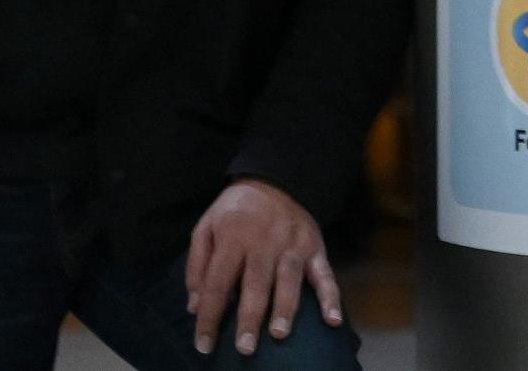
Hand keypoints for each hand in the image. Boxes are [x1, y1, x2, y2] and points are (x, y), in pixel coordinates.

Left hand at [187, 179, 342, 356]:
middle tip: (245, 348)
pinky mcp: (315, 246)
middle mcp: (264, 241)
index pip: (217, 283)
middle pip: (256, 284)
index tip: (204, 346)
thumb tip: (195, 306)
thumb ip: (197, 265)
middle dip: (250, 318)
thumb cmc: (235, 211)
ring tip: (279, 334)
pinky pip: (325, 274)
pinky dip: (331, 297)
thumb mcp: (206, 226)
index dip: (209, 317)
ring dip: (286, 308)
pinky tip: (332, 320)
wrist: (274, 179)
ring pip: (289, 279)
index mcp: (233, 237)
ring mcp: (293, 244)